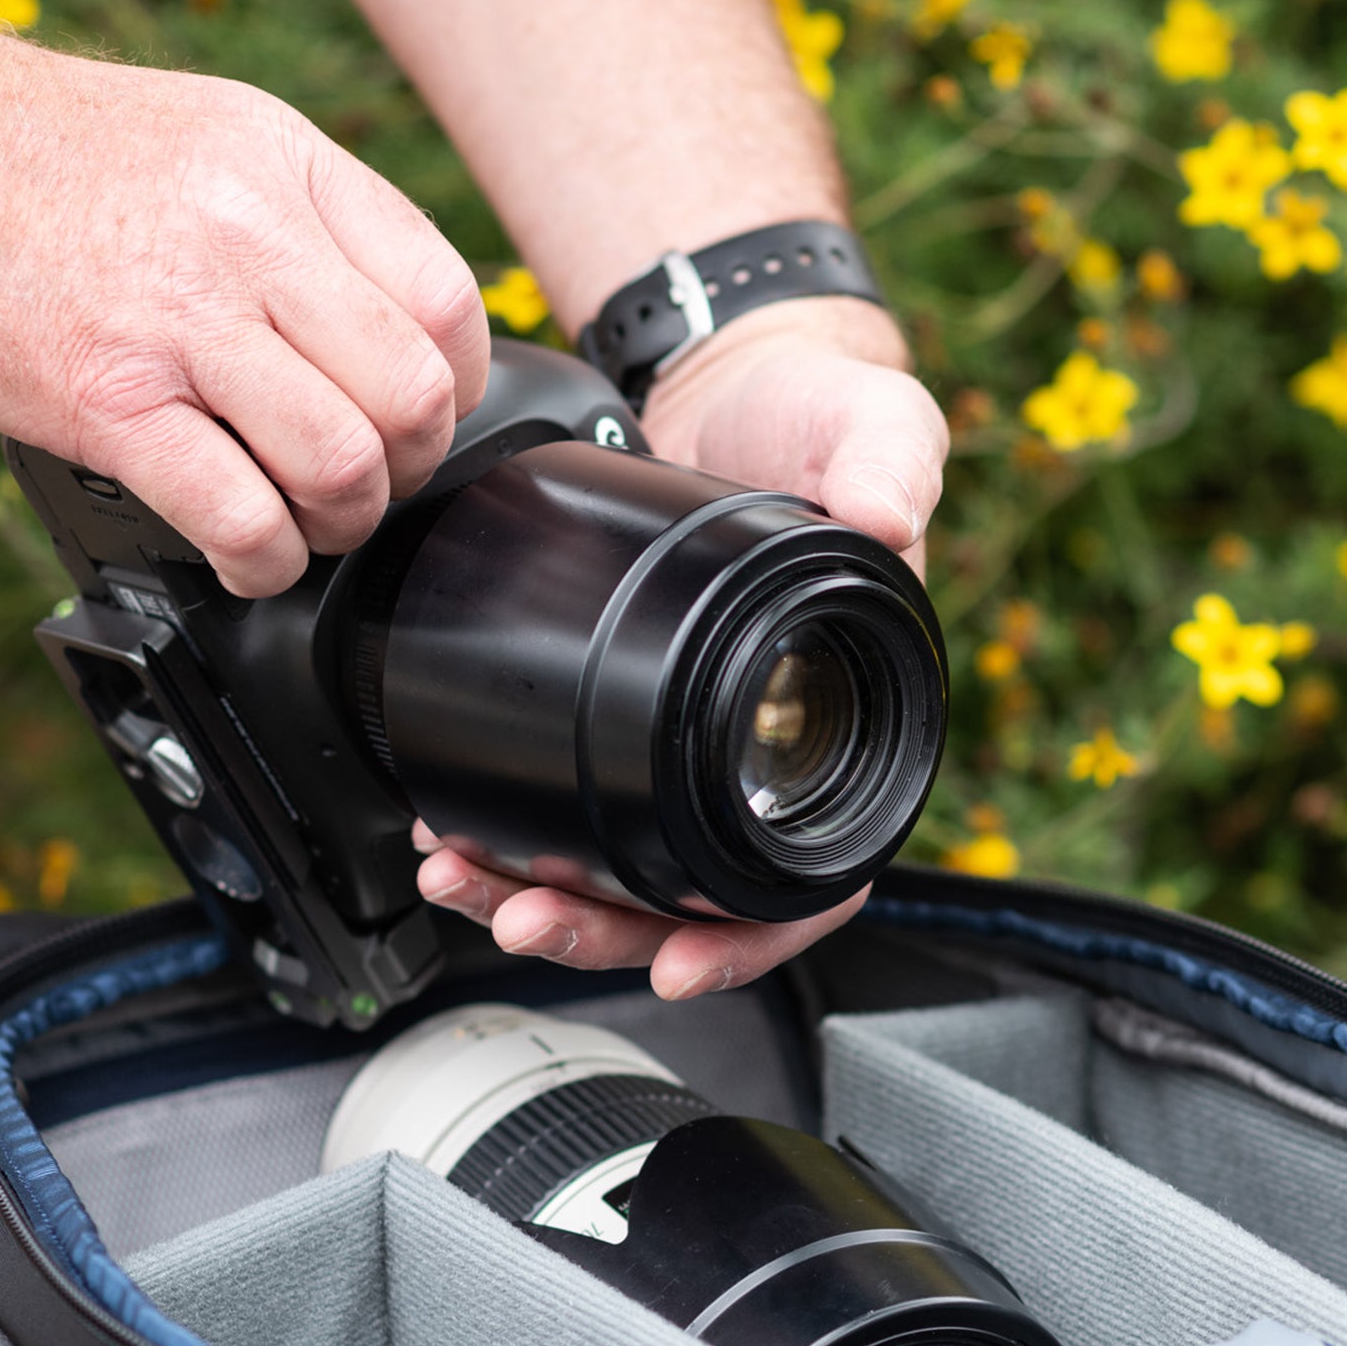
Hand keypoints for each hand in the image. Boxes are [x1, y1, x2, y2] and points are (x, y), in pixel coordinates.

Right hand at [0, 0, 489, 596]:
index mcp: (286, 166)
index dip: (457, 388)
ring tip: (303, 516)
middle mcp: (245, 236)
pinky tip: (245, 550)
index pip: (448, 302)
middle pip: (414, 395)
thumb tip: (403, 335)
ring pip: (345, 464)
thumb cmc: (40, 161)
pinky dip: (263, 561)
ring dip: (340, 523)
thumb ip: (314, 229)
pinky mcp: (103, 400)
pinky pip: (240, 516)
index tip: (420, 417)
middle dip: (408, 468)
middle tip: (364, 478)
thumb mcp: (210, 143)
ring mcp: (175, 320)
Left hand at [416, 297, 947, 998]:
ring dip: (544, 895)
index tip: (678, 962)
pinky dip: (516, 832)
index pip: (817, 883)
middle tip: (524, 915)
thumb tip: (890, 519)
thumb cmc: (827, 418)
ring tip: (462, 878)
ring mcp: (693, 745)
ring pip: (627, 873)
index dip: (752, 938)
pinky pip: (578, 807)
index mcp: (850, 731)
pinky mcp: (627, 717)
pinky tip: (455, 826)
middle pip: (697, 901)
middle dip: (608, 929)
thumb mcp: (877, 425)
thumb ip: (891, 464)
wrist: (740, 383)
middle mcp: (770, 758)